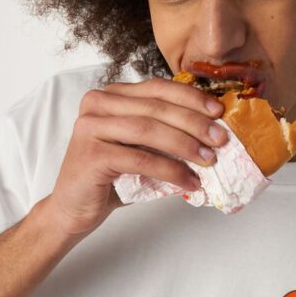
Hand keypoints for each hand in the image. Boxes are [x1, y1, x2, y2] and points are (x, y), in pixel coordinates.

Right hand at [45, 76, 228, 236]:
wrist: (74, 208)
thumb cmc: (112, 177)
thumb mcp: (141, 147)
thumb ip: (164, 131)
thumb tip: (212, 130)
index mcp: (111, 95)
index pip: (158, 88)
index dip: (191, 97)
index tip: (219, 112)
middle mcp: (97, 104)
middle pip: (156, 107)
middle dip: (194, 122)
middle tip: (221, 139)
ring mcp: (90, 127)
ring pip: (149, 130)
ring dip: (185, 145)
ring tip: (210, 160)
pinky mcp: (91, 154)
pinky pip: (140, 159)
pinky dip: (170, 170)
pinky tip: (189, 182)